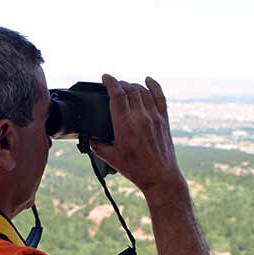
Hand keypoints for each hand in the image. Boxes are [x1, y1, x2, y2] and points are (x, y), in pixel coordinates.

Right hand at [91, 74, 184, 193]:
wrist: (160, 177)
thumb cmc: (135, 169)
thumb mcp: (110, 158)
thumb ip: (97, 145)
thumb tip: (89, 137)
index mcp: (125, 125)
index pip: (117, 95)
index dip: (110, 82)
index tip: (105, 77)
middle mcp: (141, 118)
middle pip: (130, 90)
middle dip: (120, 84)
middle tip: (113, 86)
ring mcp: (154, 117)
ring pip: (143, 91)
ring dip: (133, 85)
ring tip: (126, 86)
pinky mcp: (164, 120)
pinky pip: (160, 97)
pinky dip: (154, 86)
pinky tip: (148, 80)